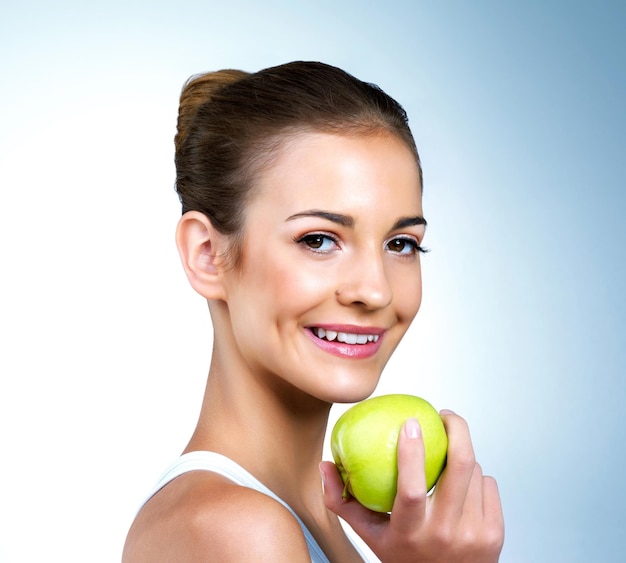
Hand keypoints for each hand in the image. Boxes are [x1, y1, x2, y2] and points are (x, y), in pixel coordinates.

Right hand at [321, 411, 503, 561]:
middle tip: (446, 416)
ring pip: (475, 472)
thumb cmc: (403, 555)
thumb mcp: (369, 533)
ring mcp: (474, 535)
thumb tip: (325, 465)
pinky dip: (477, 477)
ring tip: (448, 460)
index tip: (410, 422)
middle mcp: (444, 535)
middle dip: (457, 430)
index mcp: (410, 533)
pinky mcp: (494, 534)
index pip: (410, 489)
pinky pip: (488, 485)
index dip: (411, 452)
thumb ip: (343, 501)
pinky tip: (465, 485)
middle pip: (459, 468)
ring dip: (462, 458)